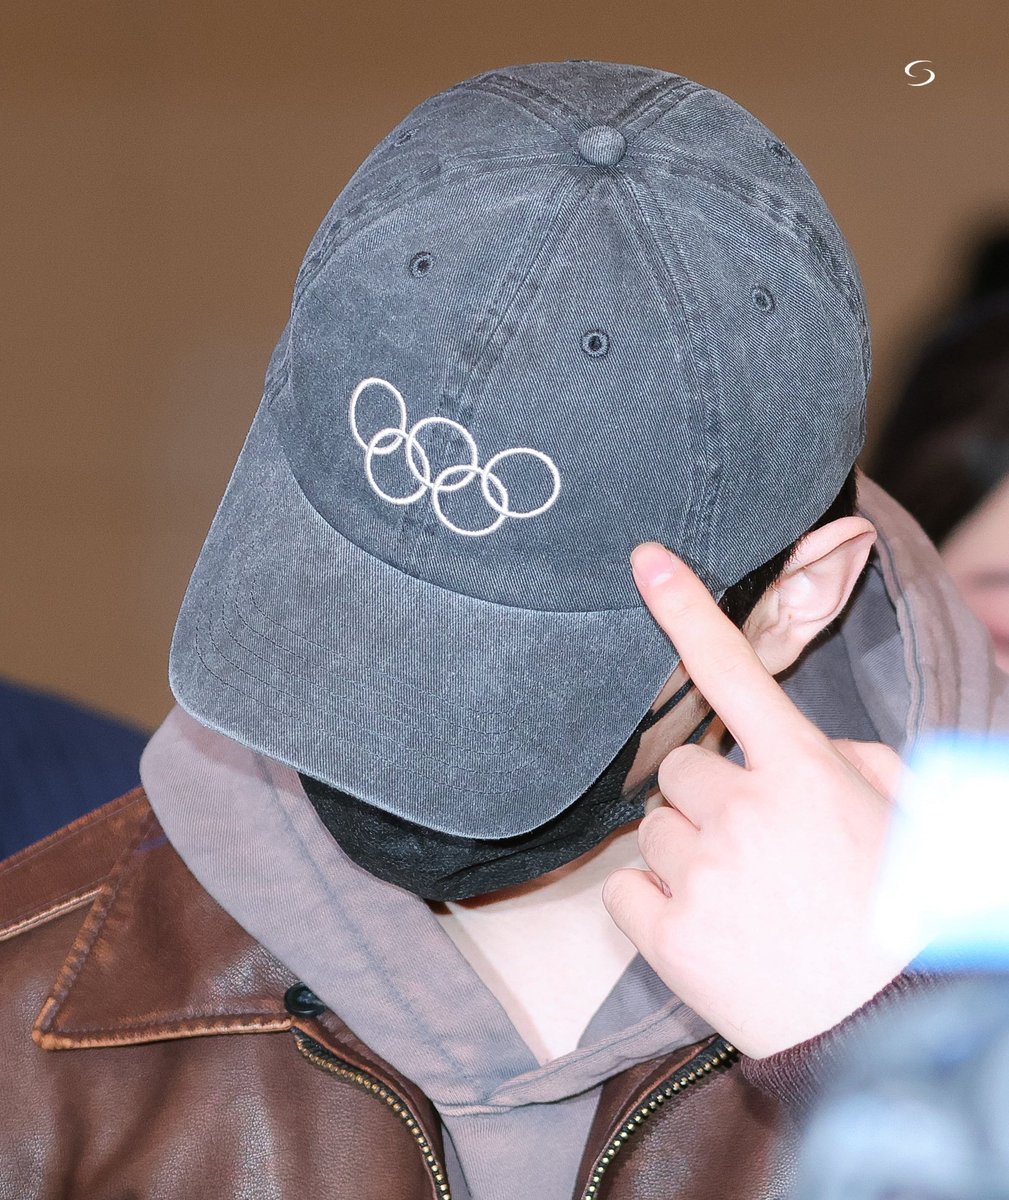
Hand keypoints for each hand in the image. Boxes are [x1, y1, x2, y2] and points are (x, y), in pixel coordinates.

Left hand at [602, 543, 912, 1057]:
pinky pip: (624, 887)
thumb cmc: (899, 917)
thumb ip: (848, 760)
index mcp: (804, 773)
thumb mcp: (899, 818)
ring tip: (740, 897)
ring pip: (653, 827)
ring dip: (684, 850)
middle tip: (752, 845)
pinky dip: (654, 902)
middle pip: (681, 768)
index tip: (645, 560)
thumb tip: (803, 746)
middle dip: (708, 797)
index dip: (687, 609)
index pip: (735, 671)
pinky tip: (706, 926)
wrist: (888, 1030)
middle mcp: (746, 812)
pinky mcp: (667, 935)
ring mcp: (701, 874)